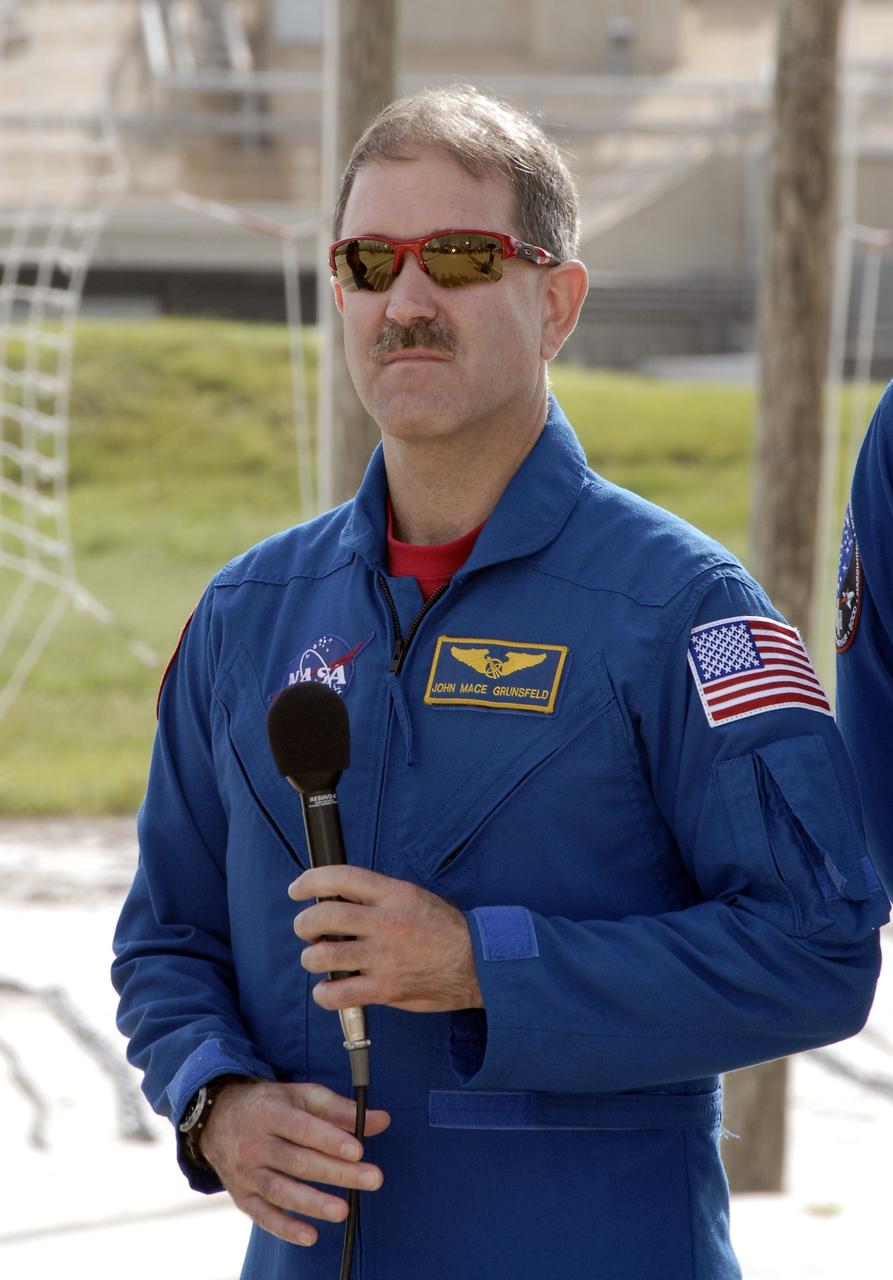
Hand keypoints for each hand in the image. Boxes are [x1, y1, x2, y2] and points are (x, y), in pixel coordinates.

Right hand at [198, 1079, 389, 1247]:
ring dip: (314, 1203)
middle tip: (373, 1178)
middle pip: (298, 1161)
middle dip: (337, 1172)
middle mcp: (254, 1143)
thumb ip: (340, 1109)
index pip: (303, 1128)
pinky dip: (286, 1228)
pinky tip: (311, 1235)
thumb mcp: (300, 1096)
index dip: (330, 1139)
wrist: (217, 1120)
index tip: (358, 1150)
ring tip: (344, 1210)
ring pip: (282, 1190)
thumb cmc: (269, 1105)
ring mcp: (246, 1173)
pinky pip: (264, 1216)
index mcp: (269, 1112)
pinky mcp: (242, 1197)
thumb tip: (381, 1120)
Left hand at [289, 865, 483, 1013]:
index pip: (342, 878)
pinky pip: (338, 994)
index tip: (298, 889)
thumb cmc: (446, 929)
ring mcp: (384, 958)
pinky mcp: (385, 989)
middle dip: (304, 923)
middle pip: (323, 917)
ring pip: (323, 956)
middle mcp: (386, 923)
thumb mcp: (415, 897)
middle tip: (306, 929)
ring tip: (318, 958)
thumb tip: (339, 895)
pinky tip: (330, 988)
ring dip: (311, 958)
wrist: (477, 963)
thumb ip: (379, 896)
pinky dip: (325, 993)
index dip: (311, 881)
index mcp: (394, 894)